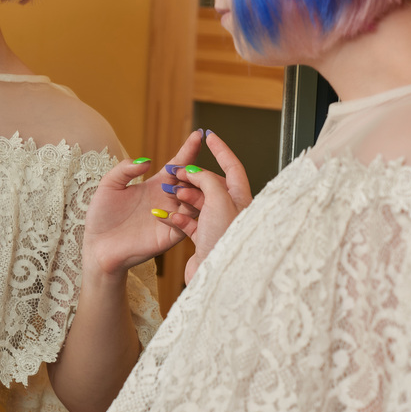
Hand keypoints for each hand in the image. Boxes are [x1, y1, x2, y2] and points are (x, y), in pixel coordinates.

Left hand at [82, 130, 204, 277]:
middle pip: (191, 181)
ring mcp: (171, 217)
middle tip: (193, 165)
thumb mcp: (109, 185)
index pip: (176, 165)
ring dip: (194, 190)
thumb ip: (125, 169)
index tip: (198, 134)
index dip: (187, 150)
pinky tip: (178, 202)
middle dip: (195, 171)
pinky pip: (185, 222)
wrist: (98, 248)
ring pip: (194, 201)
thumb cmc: (102, 216)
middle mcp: (167, 200)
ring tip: (189, 180)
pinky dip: (185, 212)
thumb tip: (147, 160)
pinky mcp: (170, 235)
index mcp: (155, 185)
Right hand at [166, 131, 251, 283]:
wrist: (218, 276)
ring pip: (199, 202)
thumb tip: (197, 172)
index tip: (207, 136)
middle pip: (211, 184)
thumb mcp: (218, 200)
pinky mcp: (205, 240)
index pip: (232, 166)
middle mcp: (232, 211)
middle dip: (193, 176)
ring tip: (171, 192)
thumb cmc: (224, 237)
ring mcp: (218, 226)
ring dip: (184, 195)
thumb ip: (207, 180)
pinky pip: (189, 221)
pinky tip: (169, 215)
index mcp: (241, 199)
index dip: (220, 149)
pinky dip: (178, 216)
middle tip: (176, 172)